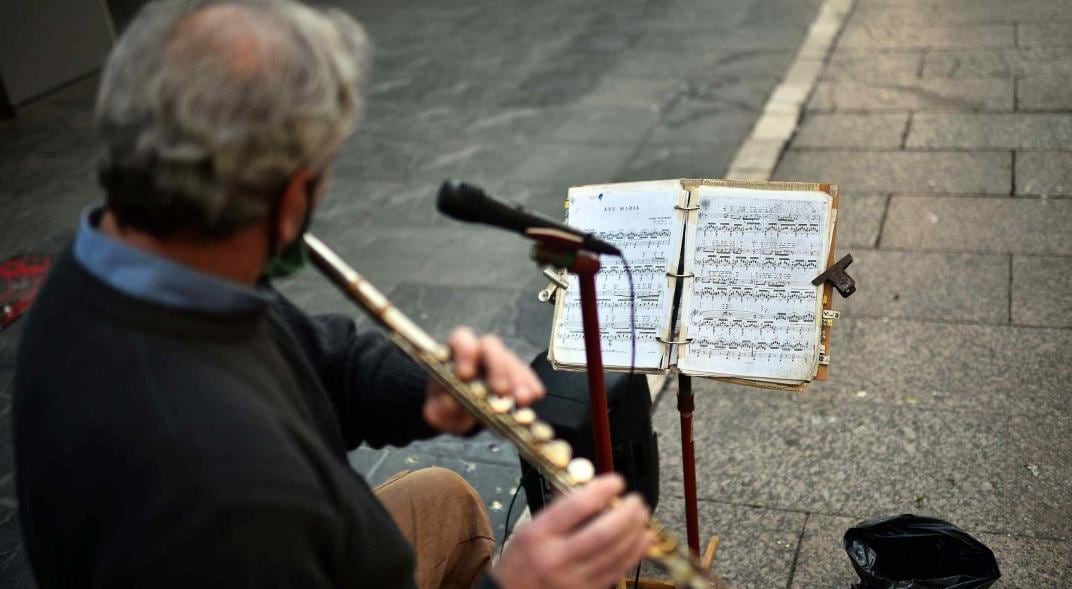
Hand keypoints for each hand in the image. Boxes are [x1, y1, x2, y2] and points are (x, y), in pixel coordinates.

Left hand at [423, 327, 544, 433]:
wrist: (459, 415)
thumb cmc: (445, 406)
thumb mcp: (437, 411)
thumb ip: (440, 408)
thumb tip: (452, 403)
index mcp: (455, 353)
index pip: (461, 339)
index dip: (465, 352)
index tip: (465, 375)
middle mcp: (479, 352)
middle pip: (491, 346)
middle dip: (497, 367)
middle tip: (500, 391)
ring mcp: (500, 362)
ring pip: (512, 361)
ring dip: (518, 380)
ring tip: (521, 400)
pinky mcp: (517, 376)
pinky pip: (526, 375)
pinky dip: (530, 386)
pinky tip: (532, 398)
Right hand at [492, 475, 655, 588]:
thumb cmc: (522, 560)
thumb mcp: (530, 527)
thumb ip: (559, 505)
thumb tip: (586, 481)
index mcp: (539, 535)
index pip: (576, 507)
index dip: (601, 490)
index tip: (616, 481)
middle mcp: (556, 558)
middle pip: (602, 533)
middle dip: (626, 514)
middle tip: (636, 501)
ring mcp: (573, 579)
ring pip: (614, 553)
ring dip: (635, 532)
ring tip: (642, 516)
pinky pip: (618, 570)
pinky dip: (635, 552)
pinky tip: (644, 539)